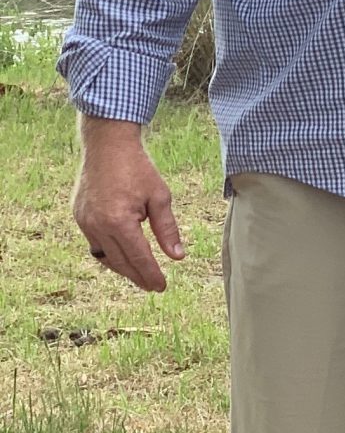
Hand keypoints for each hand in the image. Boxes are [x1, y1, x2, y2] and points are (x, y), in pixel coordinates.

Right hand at [73, 119, 183, 292]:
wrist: (107, 145)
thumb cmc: (137, 168)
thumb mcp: (160, 197)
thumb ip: (168, 229)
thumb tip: (177, 257)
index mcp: (119, 222)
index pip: (139, 258)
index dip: (151, 275)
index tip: (162, 287)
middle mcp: (97, 226)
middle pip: (120, 262)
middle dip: (138, 276)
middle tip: (153, 286)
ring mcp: (84, 222)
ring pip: (105, 256)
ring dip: (123, 268)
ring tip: (139, 276)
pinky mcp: (79, 216)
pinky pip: (94, 244)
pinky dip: (109, 254)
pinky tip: (122, 257)